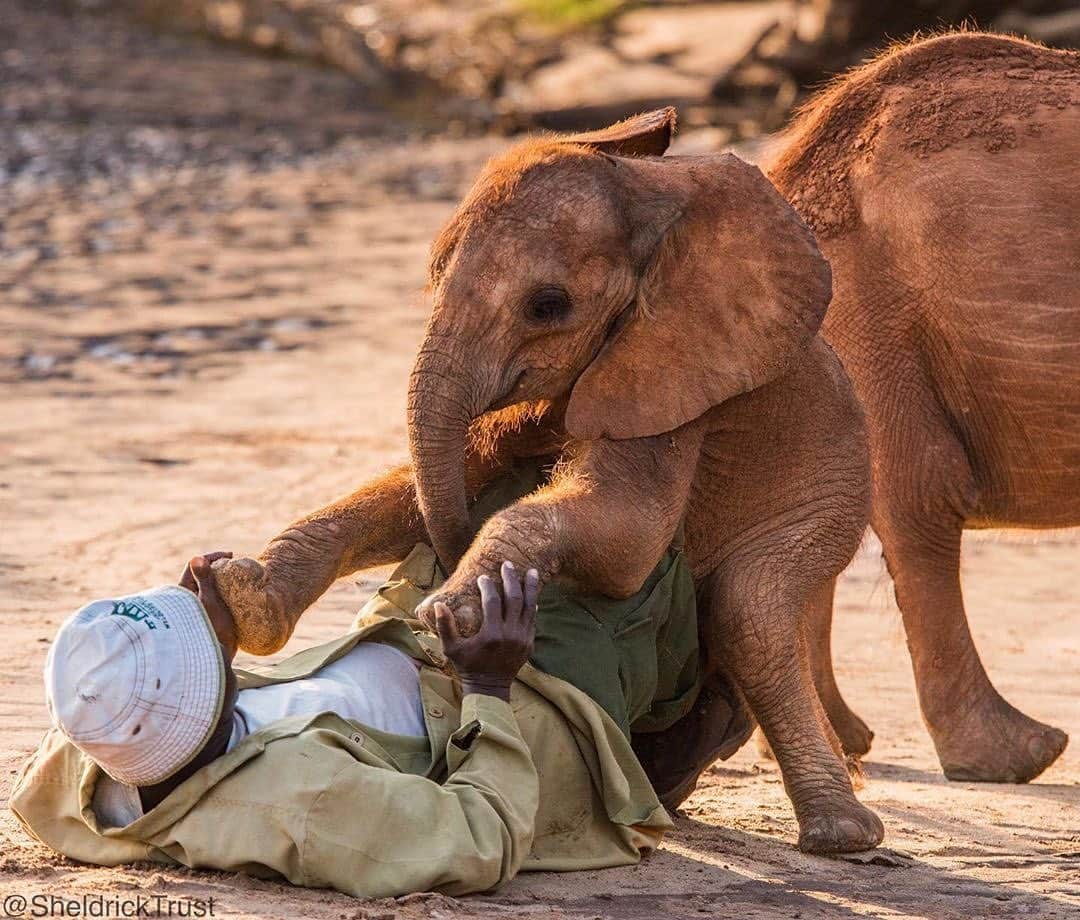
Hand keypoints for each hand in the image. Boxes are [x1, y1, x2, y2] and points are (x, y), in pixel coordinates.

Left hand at [179, 551, 237, 661]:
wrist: (216, 657)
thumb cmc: (212, 628)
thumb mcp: (209, 601)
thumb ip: (203, 579)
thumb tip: (197, 557)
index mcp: (182, 592)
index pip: (194, 564)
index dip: (212, 557)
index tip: (231, 556)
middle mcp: (185, 599)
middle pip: (199, 574)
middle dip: (216, 567)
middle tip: (233, 565)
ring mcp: (194, 608)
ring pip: (205, 586)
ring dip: (219, 580)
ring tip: (235, 578)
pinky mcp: (203, 616)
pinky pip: (211, 597)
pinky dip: (221, 591)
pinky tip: (233, 594)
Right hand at [434, 561, 538, 701]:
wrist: (489, 688)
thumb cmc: (467, 666)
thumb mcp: (451, 649)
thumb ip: (445, 626)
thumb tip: (438, 604)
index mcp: (491, 635)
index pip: (492, 602)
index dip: (488, 586)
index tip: (483, 576)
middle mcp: (510, 635)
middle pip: (514, 599)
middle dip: (511, 579)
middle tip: (508, 564)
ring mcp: (523, 639)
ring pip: (529, 606)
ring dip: (531, 587)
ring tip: (533, 571)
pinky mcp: (529, 643)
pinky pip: (533, 619)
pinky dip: (532, 605)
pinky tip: (532, 594)